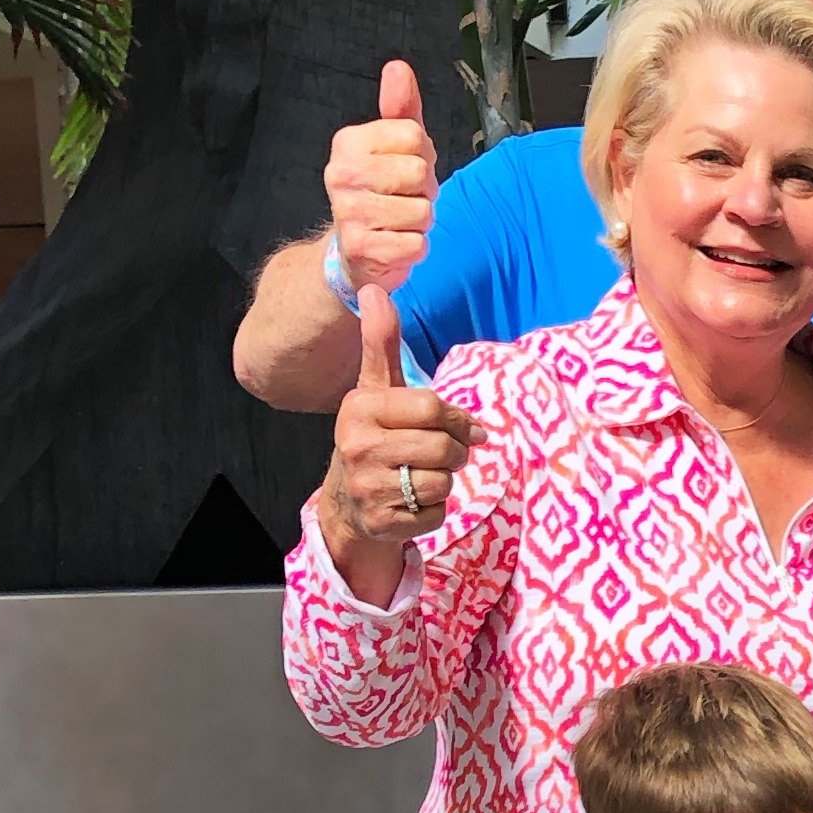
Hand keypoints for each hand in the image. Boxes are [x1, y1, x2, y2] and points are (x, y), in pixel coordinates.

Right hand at [320, 287, 476, 561]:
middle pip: (442, 447)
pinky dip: (436, 510)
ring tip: (424, 476)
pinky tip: (414, 502)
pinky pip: (436, 513)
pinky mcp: (382, 522)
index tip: (462, 426)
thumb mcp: (377, 390)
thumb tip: (374, 291)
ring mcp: (368, 487)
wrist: (350, 503)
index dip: (457, 419)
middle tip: (443, 455)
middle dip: (454, 453)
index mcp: (360, 407)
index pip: (431, 407)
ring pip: (442, 481)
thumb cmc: (375, 437)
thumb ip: (382, 345)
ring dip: (445, 481)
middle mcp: (358, 445)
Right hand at [326, 60, 438, 294]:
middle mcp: (341, 173)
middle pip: (420, 173)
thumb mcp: (393, 146)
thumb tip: (398, 68)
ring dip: (421, 221)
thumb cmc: (382, 192)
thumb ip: (400, 109)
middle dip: (424, 190)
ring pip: (422, 211)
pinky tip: (395, 244)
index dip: (422, 155)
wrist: (355, 251)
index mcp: (348, 142)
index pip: (415, 135)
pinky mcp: (361, 249)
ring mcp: (348, 212)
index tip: (404, 169)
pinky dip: (416, 247)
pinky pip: (416, 244)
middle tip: (404, 198)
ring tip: (399, 221)